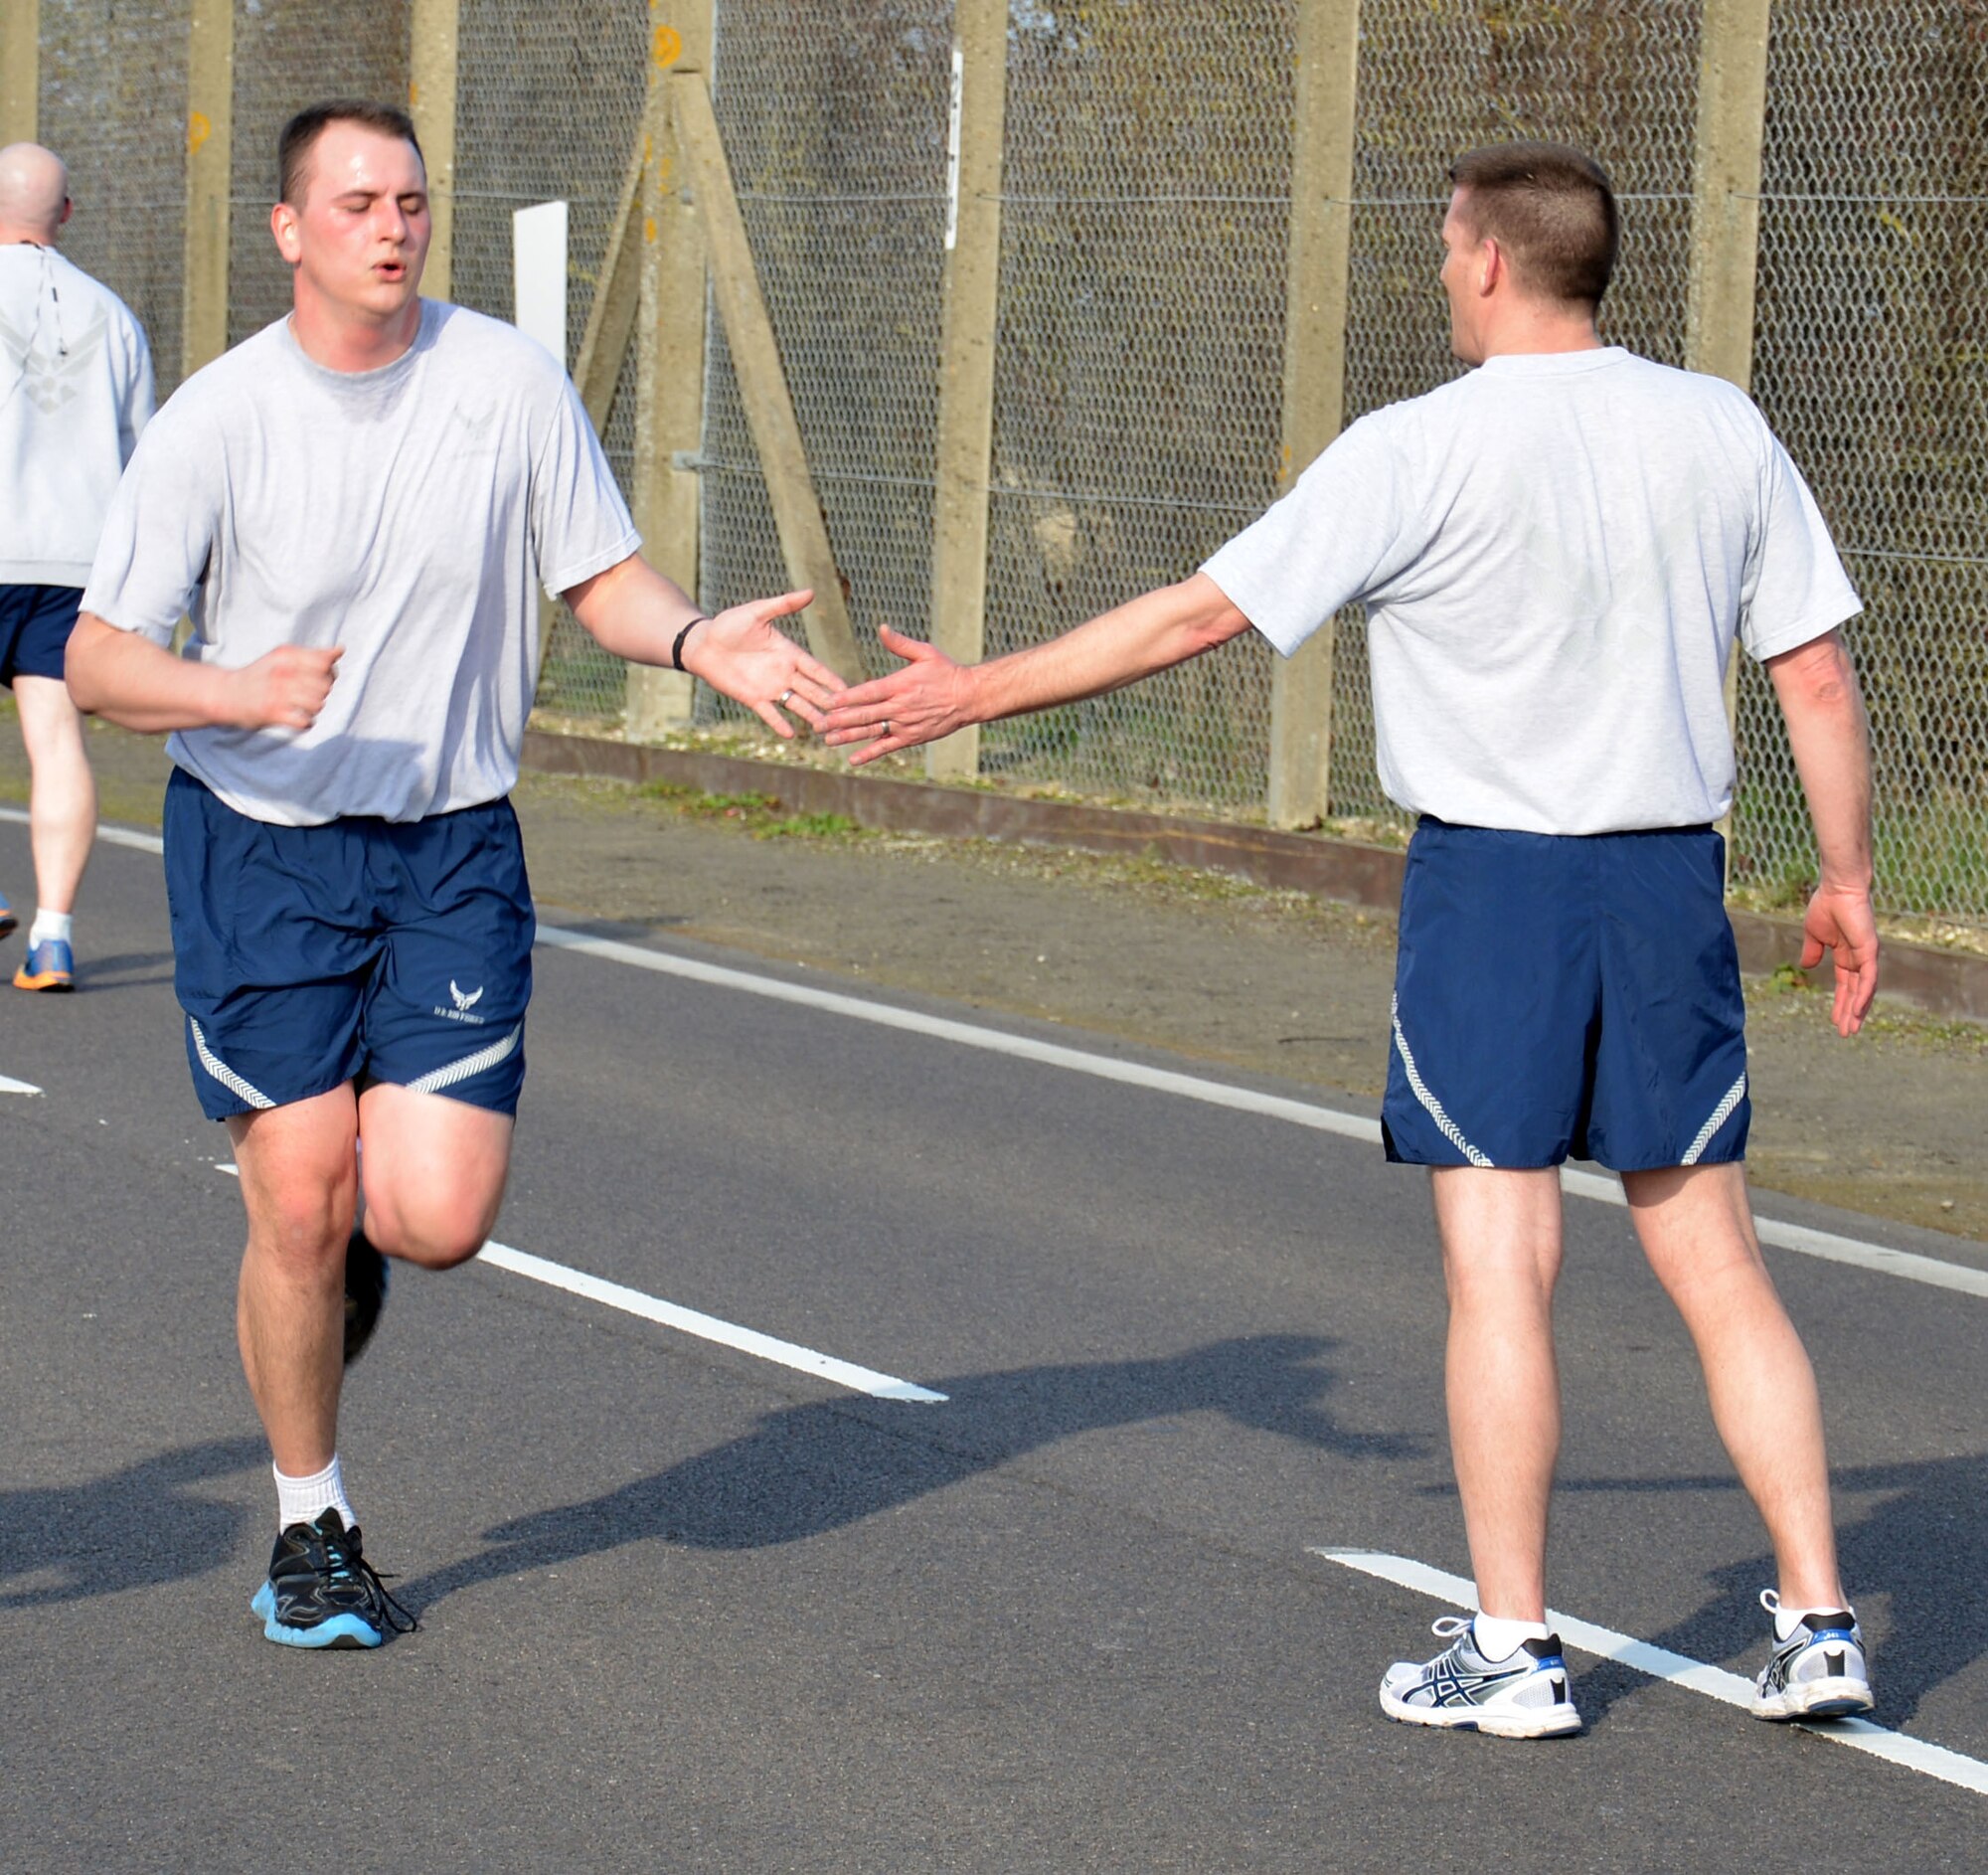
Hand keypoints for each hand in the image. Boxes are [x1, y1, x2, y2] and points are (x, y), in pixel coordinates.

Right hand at [227, 645, 342, 730]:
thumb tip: (341, 649)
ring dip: (314, 708)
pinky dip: (305, 722)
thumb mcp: (284, 658)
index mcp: (287, 655)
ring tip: (301, 706)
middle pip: (325, 685)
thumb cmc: (262, 675)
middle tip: (306, 694)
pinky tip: (296, 718)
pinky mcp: (273, 713)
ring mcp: (277, 693)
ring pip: (318, 704)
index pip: (326, 663)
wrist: (226, 694)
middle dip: (321, 692)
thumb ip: (313, 655)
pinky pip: (305, 721)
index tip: (319, 678)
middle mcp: (282, 672)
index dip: (330, 673)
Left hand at [682, 590, 845, 738]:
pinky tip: (791, 735)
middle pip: (812, 690)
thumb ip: (783, 605)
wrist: (703, 644)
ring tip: (824, 728)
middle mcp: (784, 673)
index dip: (831, 679)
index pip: (816, 669)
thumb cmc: (730, 625)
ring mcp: (770, 688)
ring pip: (796, 705)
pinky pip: (770, 714)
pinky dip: (780, 724)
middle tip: (846, 714)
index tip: (849, 689)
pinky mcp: (753, 698)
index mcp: (789, 653)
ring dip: (810, 716)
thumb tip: (810, 592)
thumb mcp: (757, 612)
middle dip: (828, 702)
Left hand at [819, 625, 970, 763]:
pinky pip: (887, 747)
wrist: (969, 698)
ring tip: (828, 741)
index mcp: (900, 685)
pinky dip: (870, 753)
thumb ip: (900, 643)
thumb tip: (882, 628)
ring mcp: (905, 725)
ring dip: (848, 737)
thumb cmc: (946, 672)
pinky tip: (853, 759)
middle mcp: (900, 707)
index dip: (846, 698)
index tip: (827, 702)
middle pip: (865, 715)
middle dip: (839, 720)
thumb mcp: (925, 652)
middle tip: (817, 724)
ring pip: (872, 732)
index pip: (867, 693)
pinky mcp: (911, 738)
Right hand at [1799, 882, 1879, 1035]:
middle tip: (1846, 1034)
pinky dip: (1864, 995)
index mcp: (1846, 955)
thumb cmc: (1827, 905)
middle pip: (1856, 992)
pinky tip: (1857, 1010)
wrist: (1838, 888)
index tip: (1834, 1021)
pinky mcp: (1870, 951)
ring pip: (1864, 990)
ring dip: (1858, 1010)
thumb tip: (1806, 967)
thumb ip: (1812, 951)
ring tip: (1851, 1029)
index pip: (1846, 985)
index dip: (1840, 1003)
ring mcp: (1866, 956)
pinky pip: (1869, 978)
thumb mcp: (1814, 934)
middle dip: (1850, 1013)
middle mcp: (1859, 959)